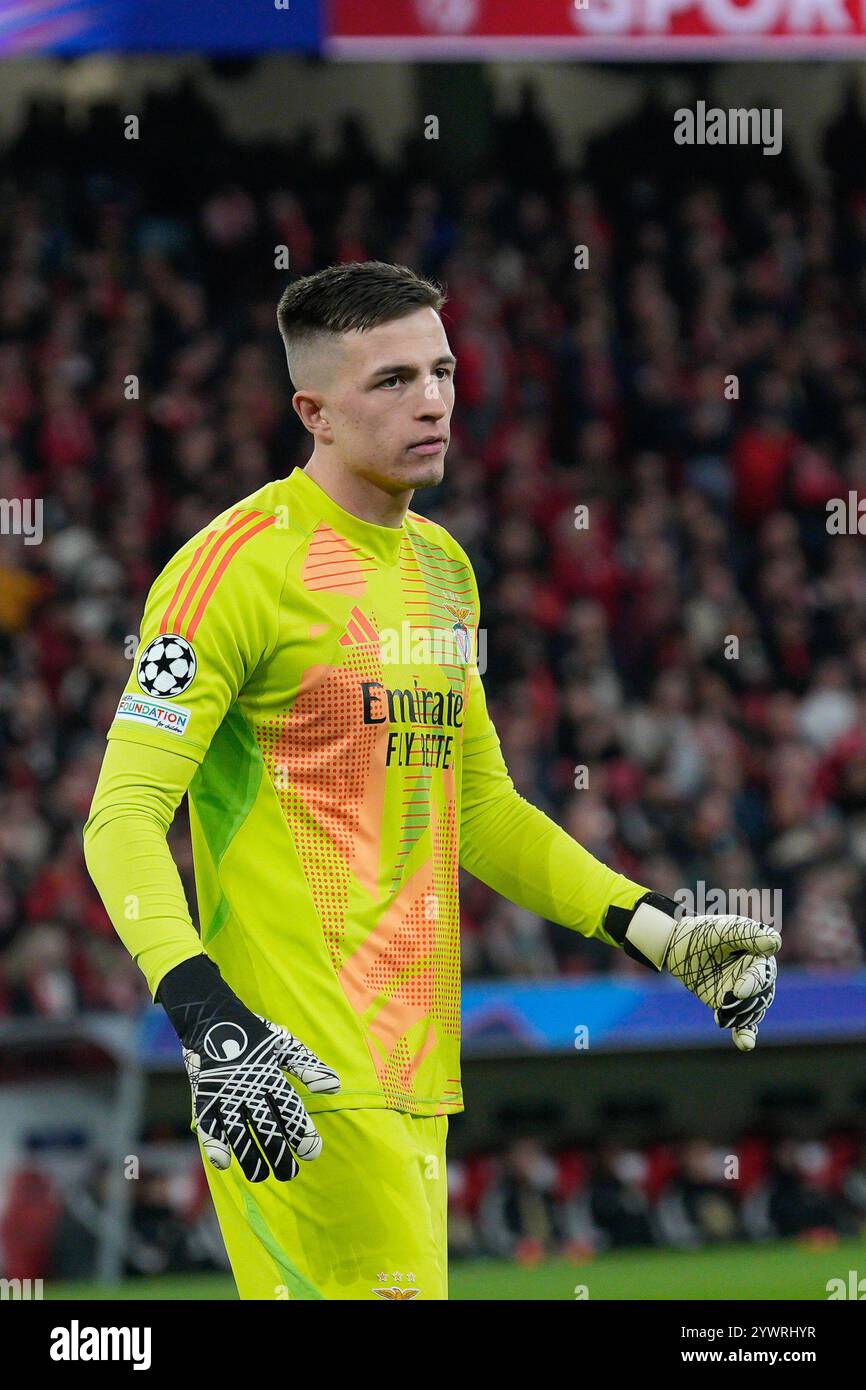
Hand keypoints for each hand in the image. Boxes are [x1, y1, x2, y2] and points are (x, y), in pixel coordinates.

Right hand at [157, 955, 340, 1181]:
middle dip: (280, 1153)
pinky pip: (207, 1123)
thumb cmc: (255, 1035)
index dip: (301, 1132)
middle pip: (265, 1126)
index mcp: (271, 1074)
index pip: (290, 1109)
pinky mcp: (203, 1096)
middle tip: (290, 1173)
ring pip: (238, 1131)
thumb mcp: (285, 1045)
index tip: (312, 1152)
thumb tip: (335, 1087)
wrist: (211, 1018)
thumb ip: (309, 1067)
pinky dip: (214, 1143)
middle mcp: (248, 1085)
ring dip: (251, 1156)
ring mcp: (224, 1092)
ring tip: (263, 1175)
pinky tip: (224, 1163)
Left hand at [605, 892, 780, 1051]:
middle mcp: (756, 977)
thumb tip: (776, 943)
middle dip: (746, 1001)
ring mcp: (743, 993)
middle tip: (727, 1000)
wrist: (680, 947)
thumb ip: (749, 934)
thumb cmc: (705, 933)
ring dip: (740, 1015)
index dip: (753, 983)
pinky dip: (745, 1034)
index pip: (764, 973)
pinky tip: (745, 1044)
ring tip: (723, 1013)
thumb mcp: (725, 929)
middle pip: (762, 995)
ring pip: (752, 1011)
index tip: (737, 991)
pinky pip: (744, 1024)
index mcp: (760, 956)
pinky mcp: (729, 1006)